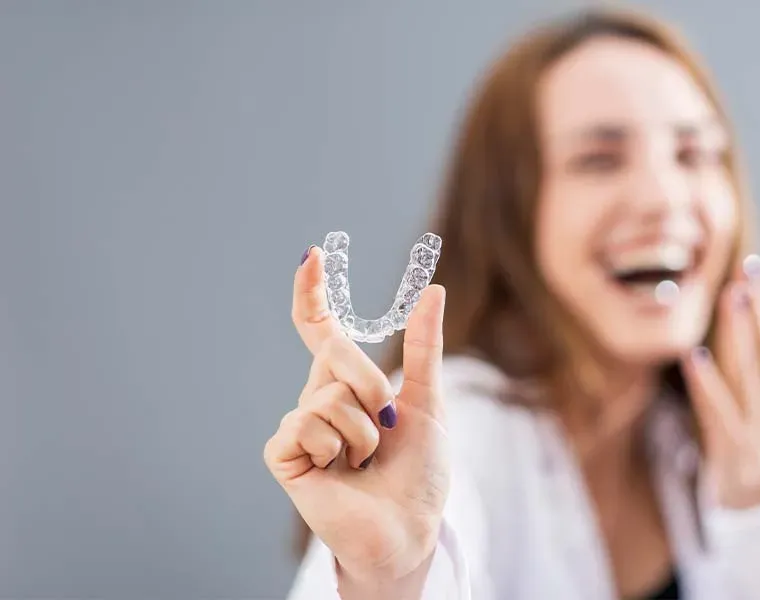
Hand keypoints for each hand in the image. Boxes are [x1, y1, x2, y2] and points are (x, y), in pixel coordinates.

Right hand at [264, 246, 449, 592]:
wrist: (410, 528)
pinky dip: (336, 448)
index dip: (312, 293)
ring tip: (365, 460)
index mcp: (347, 384)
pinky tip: (339, 472)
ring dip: (364, 430)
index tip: (312, 254)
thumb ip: (424, 346)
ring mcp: (299, 425)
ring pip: (328, 395)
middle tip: (388, 421)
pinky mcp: (284, 453)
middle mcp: (317, 398)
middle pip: (335, 352)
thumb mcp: (428, 401)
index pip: (321, 329)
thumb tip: (434, 290)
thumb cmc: (419, 473)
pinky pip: (307, 424)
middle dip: (373, 384)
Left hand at [682, 255, 759, 508]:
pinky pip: (717, 412)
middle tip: (751, 265)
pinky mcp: (732, 450)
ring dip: (742, 331)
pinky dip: (707, 382)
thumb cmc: (754, 444)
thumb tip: (752, 312)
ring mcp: (758, 428)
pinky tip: (693, 354)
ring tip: (733, 295)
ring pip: (750, 372)